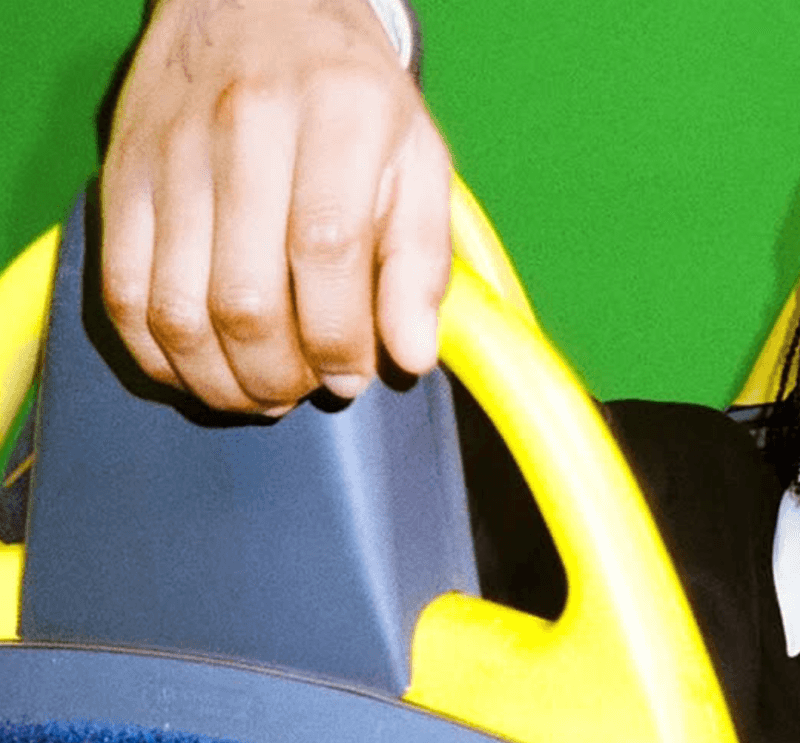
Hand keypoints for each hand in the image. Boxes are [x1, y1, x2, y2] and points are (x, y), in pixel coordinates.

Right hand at [100, 0, 451, 413]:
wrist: (258, 4)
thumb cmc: (351, 94)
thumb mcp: (417, 159)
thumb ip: (421, 260)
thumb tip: (412, 355)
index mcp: (336, 117)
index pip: (327, 252)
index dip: (341, 339)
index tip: (355, 375)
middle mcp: (246, 128)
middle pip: (246, 296)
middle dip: (280, 374)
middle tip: (306, 389)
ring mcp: (174, 153)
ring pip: (177, 307)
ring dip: (220, 379)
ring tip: (260, 392)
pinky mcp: (123, 177)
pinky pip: (123, 291)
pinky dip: (158, 352)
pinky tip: (199, 367)